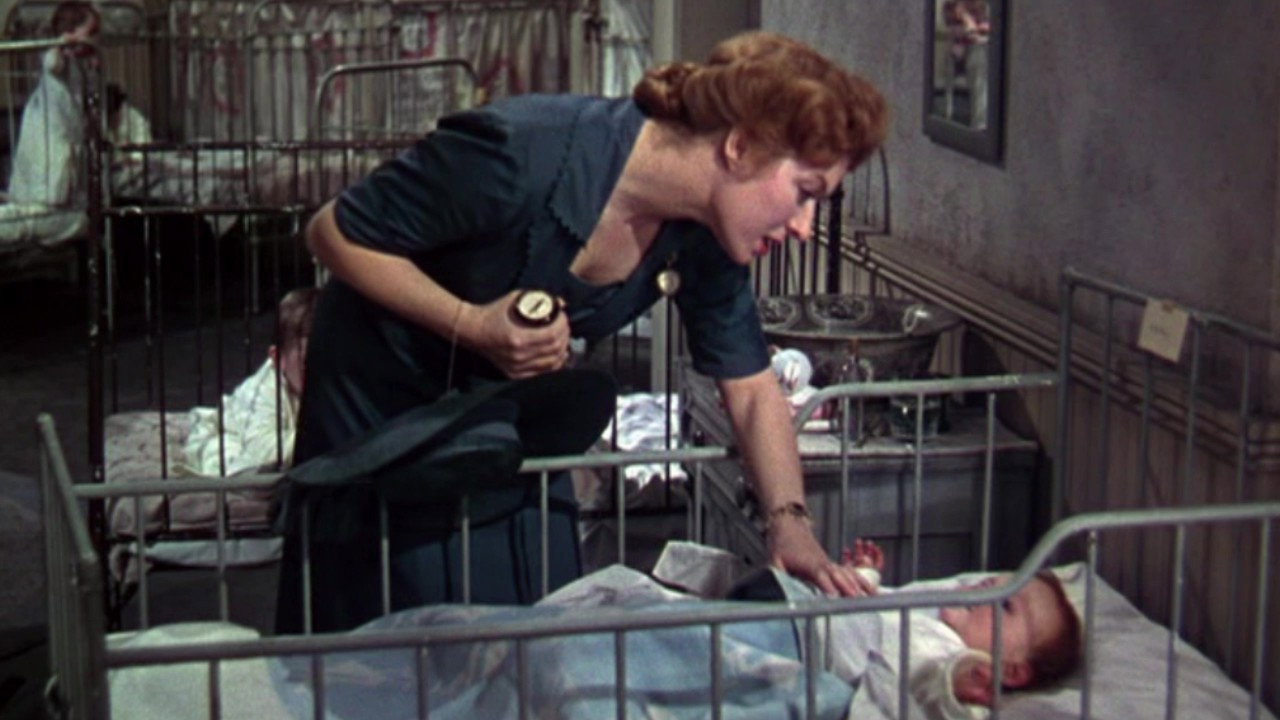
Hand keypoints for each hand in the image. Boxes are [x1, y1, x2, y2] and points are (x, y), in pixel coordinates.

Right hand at [456, 289, 570, 378]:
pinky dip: (553, 364)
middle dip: (564, 336)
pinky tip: (557, 355)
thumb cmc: (492, 313)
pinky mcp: (515, 374)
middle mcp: (519, 356)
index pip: (552, 334)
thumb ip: (538, 299)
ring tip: (563, 340)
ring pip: (552, 363)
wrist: (472, 331)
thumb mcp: (514, 300)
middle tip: (564, 327)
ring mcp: (517, 367)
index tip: (563, 318)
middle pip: (555, 349)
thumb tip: (561, 303)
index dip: (562, 325)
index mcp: (518, 338)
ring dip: (562, 350)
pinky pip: (541, 372)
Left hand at [768, 519, 877, 596]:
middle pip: (839, 576)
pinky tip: (871, 589)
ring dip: (861, 585)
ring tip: (874, 596)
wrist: (790, 524)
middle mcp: (823, 563)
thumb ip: (778, 575)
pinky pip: (849, 572)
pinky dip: (861, 580)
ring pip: (848, 574)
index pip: (820, 576)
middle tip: (860, 601)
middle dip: (850, 588)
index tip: (835, 598)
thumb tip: (776, 589)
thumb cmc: (782, 543)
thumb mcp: (775, 560)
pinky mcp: (832, 563)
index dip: (828, 587)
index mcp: (809, 564)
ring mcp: (829, 563)